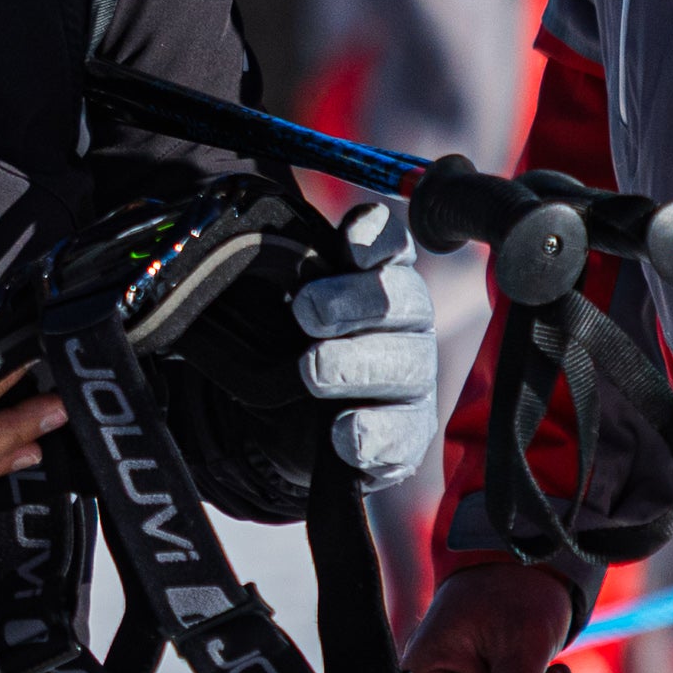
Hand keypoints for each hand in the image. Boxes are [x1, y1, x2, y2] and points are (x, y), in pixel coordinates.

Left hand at [292, 203, 439, 490]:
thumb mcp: (282, 305)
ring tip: (312, 371)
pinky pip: (402, 433)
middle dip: (357, 301)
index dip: (377, 238)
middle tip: (307, 311)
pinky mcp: (407, 433)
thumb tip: (259, 251)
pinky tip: (344, 434)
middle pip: (404, 300)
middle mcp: (407, 322)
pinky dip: (374, 434)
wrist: (294, 423)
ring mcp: (413, 379)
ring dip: (356, 365)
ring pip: (406, 365)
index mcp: (380, 276)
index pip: (390, 245)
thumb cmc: (293, 344)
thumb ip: (284, 276)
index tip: (349, 244)